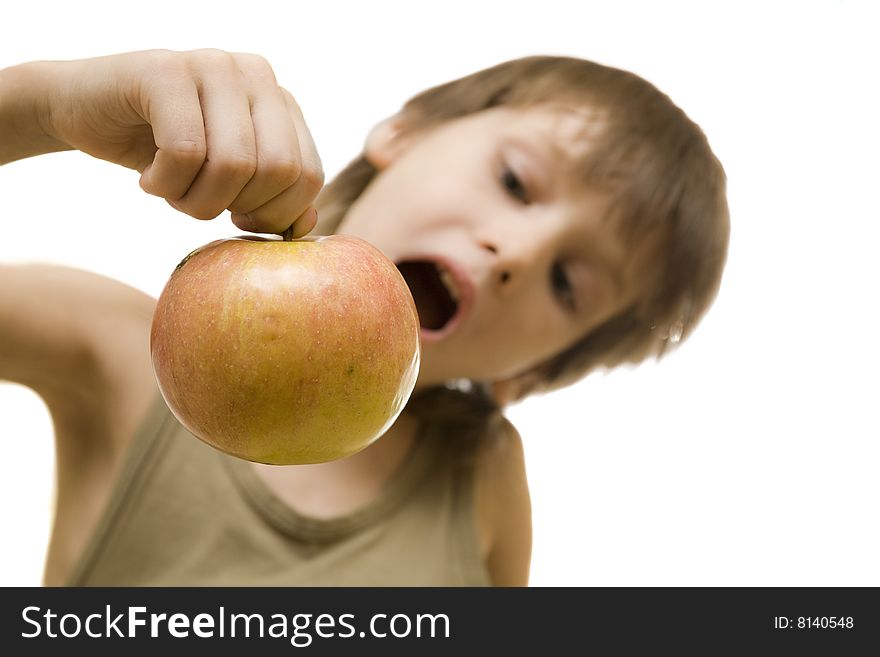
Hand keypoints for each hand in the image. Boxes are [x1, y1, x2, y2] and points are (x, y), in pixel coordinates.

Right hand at [43, 49, 322, 236]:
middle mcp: (255, 74)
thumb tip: (304, 228)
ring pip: (233, 164)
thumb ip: (272, 201)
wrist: (83, 112)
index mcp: (281, 100)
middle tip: (199, 205)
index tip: (238, 218)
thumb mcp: (228, 182)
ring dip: (194, 201)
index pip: (308, 175)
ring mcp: (212, 65)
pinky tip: (148, 178)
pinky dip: (163, 185)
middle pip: (277, 171)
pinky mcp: (165, 70)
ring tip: (171, 191)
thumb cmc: (163, 151)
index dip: (276, 215)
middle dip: (236, 208)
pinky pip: (185, 152)